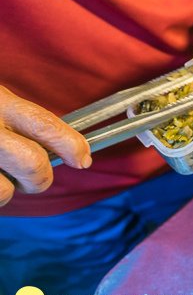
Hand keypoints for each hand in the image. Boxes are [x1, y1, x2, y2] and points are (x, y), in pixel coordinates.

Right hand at [0, 86, 90, 206]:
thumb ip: (23, 119)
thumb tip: (72, 148)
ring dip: (7, 189)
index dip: (71, 145)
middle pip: (33, 164)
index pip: (45, 125)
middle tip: (34, 177)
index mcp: (0, 102)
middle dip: (41, 178)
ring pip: (6, 191)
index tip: (83, 159)